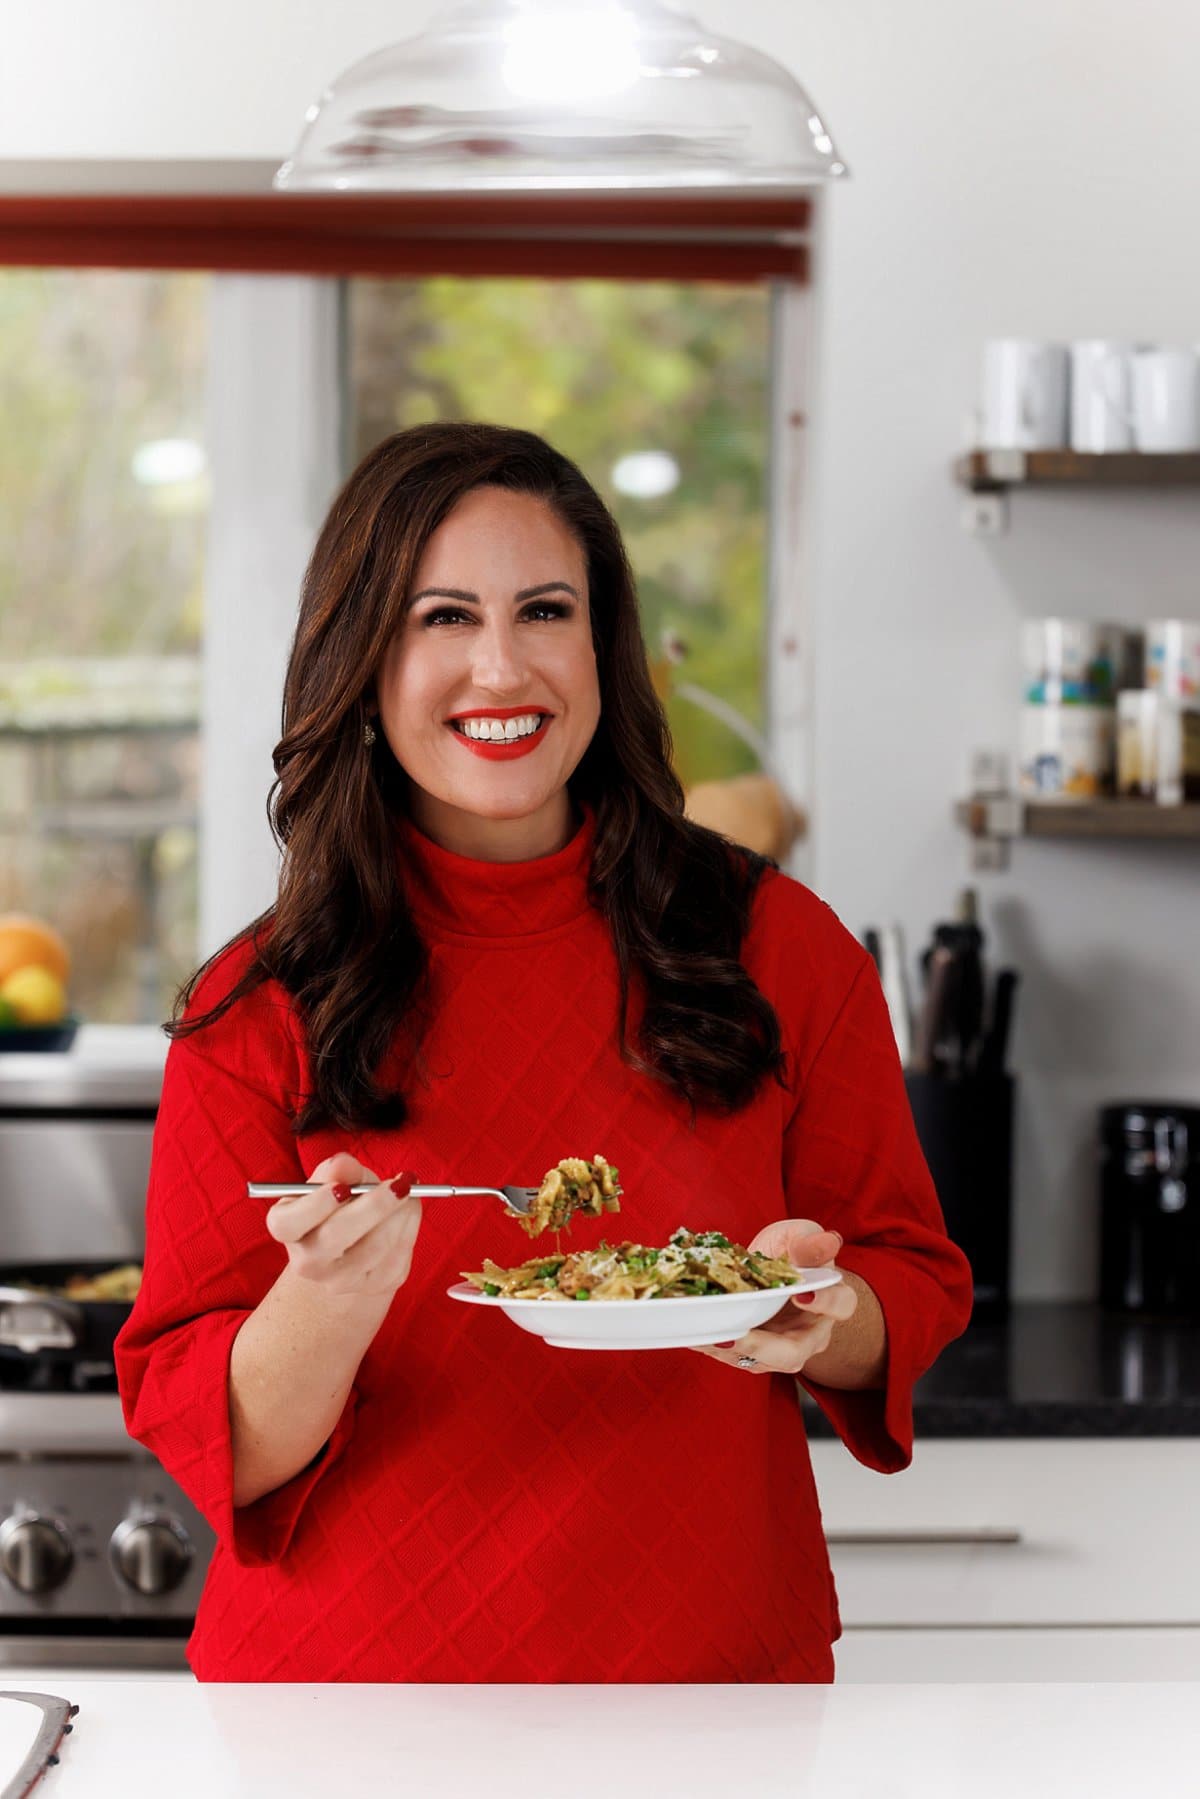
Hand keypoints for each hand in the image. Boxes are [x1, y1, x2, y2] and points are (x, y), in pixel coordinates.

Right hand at [263, 1152, 421, 1298]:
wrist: (354, 1242)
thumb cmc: (340, 1201)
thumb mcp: (334, 1178)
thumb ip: (338, 1169)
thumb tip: (342, 1164)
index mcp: (285, 1227)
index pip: (289, 1223)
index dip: (316, 1205)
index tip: (343, 1187)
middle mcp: (307, 1261)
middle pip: (336, 1236)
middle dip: (374, 1205)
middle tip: (399, 1184)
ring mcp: (339, 1280)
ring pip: (376, 1246)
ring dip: (400, 1213)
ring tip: (406, 1190)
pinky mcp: (372, 1287)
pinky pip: (397, 1257)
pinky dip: (409, 1227)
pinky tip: (408, 1210)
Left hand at [691, 1218, 857, 1375]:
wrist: (775, 1271)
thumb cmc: (793, 1253)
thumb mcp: (800, 1236)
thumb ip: (810, 1240)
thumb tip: (829, 1240)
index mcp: (832, 1301)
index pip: (840, 1305)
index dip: (824, 1302)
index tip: (800, 1292)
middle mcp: (810, 1334)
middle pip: (793, 1352)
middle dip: (762, 1346)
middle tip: (736, 1334)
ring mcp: (780, 1350)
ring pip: (759, 1361)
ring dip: (730, 1350)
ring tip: (705, 1335)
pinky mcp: (752, 1354)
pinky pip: (733, 1356)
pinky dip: (712, 1345)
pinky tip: (692, 1333)